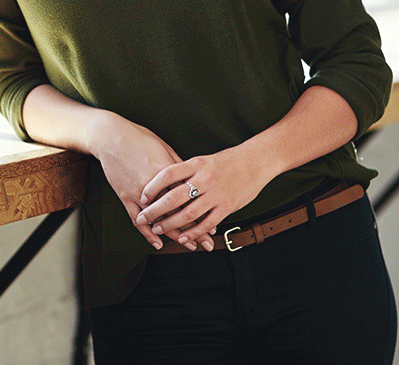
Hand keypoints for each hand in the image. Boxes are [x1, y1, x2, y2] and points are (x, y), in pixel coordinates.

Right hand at [91, 116, 214, 250]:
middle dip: (194, 230)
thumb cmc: (138, 138)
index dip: (202, 214)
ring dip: (175, 235)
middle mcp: (154, 185)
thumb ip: (179, 167)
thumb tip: (193, 181)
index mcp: (167, 171)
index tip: (213, 224)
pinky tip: (157, 242)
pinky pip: (136, 219)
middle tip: (206, 242)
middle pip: (177, 212)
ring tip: (188, 245)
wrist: (111, 137)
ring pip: (159, 220)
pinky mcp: (125, 196)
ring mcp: (138, 192)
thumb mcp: (164, 149)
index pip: (189, 198)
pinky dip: (147, 233)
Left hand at [134, 144, 274, 248]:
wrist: (256, 161)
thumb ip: (187, 171)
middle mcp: (204, 179)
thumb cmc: (228, 160)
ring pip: (189, 213)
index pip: (167, 175)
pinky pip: (207, 223)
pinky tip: (183, 238)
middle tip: (142, 218)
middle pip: (174, 197)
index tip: (142, 197)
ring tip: (157, 229)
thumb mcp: (204, 160)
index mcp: (196, 164)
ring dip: (170, 223)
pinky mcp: (227, 206)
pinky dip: (193, 232)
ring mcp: (216, 194)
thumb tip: (165, 183)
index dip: (152, 187)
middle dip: (155, 210)